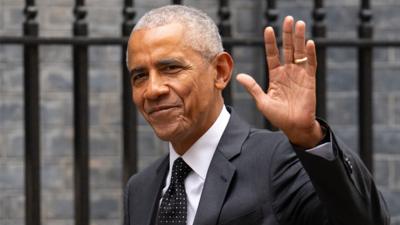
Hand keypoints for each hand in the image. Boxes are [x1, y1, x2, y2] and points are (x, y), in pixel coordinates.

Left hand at [236, 16, 323, 148]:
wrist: (294, 126)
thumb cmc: (278, 116)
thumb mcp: (262, 101)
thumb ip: (253, 87)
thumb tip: (239, 75)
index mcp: (275, 75)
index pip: (272, 54)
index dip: (270, 42)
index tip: (268, 29)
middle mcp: (288, 72)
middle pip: (287, 49)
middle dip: (287, 34)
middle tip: (288, 19)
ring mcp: (299, 75)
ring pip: (299, 52)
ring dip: (299, 38)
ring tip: (299, 24)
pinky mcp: (310, 80)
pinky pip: (310, 64)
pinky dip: (310, 54)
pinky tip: (308, 42)